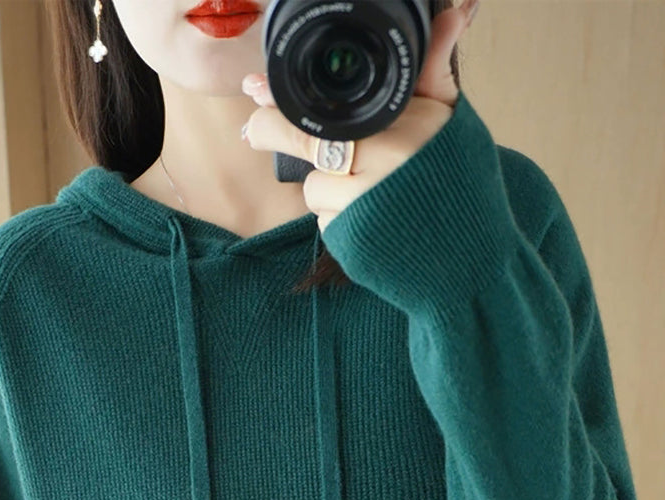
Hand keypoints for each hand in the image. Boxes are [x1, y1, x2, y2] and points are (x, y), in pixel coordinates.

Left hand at [241, 0, 479, 233]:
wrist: (472, 250)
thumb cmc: (461, 179)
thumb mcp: (449, 117)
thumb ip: (433, 68)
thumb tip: (453, 12)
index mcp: (391, 135)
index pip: (314, 118)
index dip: (276, 107)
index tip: (254, 91)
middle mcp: (371, 175)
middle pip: (302, 151)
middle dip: (276, 136)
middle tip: (256, 129)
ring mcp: (358, 216)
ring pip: (313, 191)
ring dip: (329, 186)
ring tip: (367, 184)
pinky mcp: (350, 248)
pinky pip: (326, 225)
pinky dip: (340, 216)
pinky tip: (370, 214)